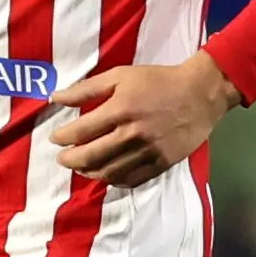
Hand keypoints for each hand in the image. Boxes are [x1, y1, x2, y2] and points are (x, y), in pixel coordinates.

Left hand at [47, 51, 242, 187]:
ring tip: (80, 168)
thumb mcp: (121, 75)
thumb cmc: (158, 81)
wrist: (200, 94)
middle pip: (91, 156)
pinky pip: (132, 180)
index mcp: (120, 109)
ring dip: (89, 172)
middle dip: (70, 160)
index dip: (63, 137)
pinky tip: (106, 175)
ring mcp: (148, 152)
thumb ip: (87, 88)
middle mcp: (132, 134)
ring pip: (109, 172)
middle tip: (62, 158)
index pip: (81, 131)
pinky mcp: (161, 163)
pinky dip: (114, 181)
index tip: (55, 138)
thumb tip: (56, 98)